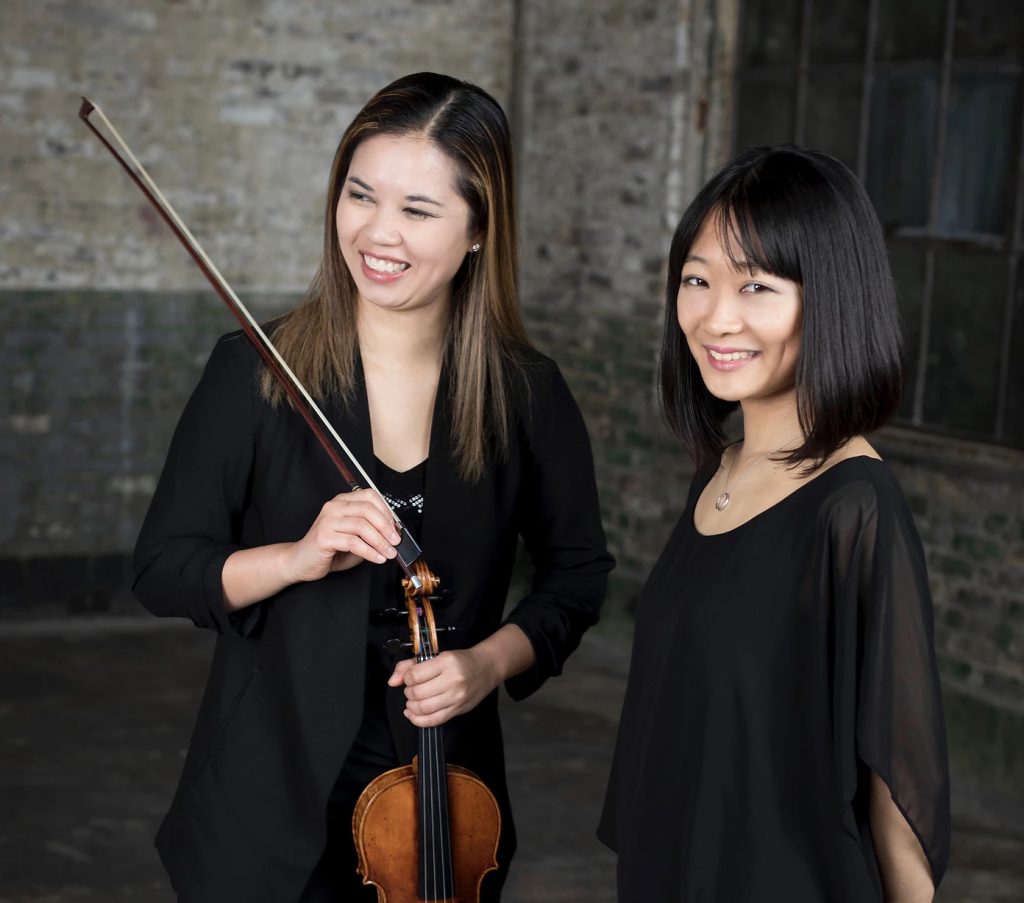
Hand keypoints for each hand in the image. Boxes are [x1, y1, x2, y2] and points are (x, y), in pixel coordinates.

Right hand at [286, 489, 400, 582]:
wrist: (301, 561)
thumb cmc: (330, 549)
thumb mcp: (355, 536)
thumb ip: (371, 531)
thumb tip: (393, 533)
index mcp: (342, 501)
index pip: (370, 496)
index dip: (386, 511)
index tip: (395, 528)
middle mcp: (334, 507)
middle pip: (367, 509)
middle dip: (386, 527)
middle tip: (395, 541)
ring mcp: (327, 520)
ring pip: (362, 526)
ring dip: (380, 542)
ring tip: (389, 553)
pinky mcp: (324, 536)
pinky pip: (353, 542)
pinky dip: (369, 551)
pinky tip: (377, 558)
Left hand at [389, 648, 498, 727]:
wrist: (486, 668)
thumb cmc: (460, 661)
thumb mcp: (436, 655)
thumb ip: (410, 665)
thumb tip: (392, 681)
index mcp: (446, 662)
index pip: (415, 675)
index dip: (406, 678)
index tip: (410, 677)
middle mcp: (452, 680)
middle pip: (417, 693)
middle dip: (408, 693)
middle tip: (412, 689)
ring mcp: (456, 697)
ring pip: (423, 708)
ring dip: (411, 706)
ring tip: (413, 700)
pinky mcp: (457, 710)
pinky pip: (433, 721)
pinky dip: (418, 720)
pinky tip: (413, 714)